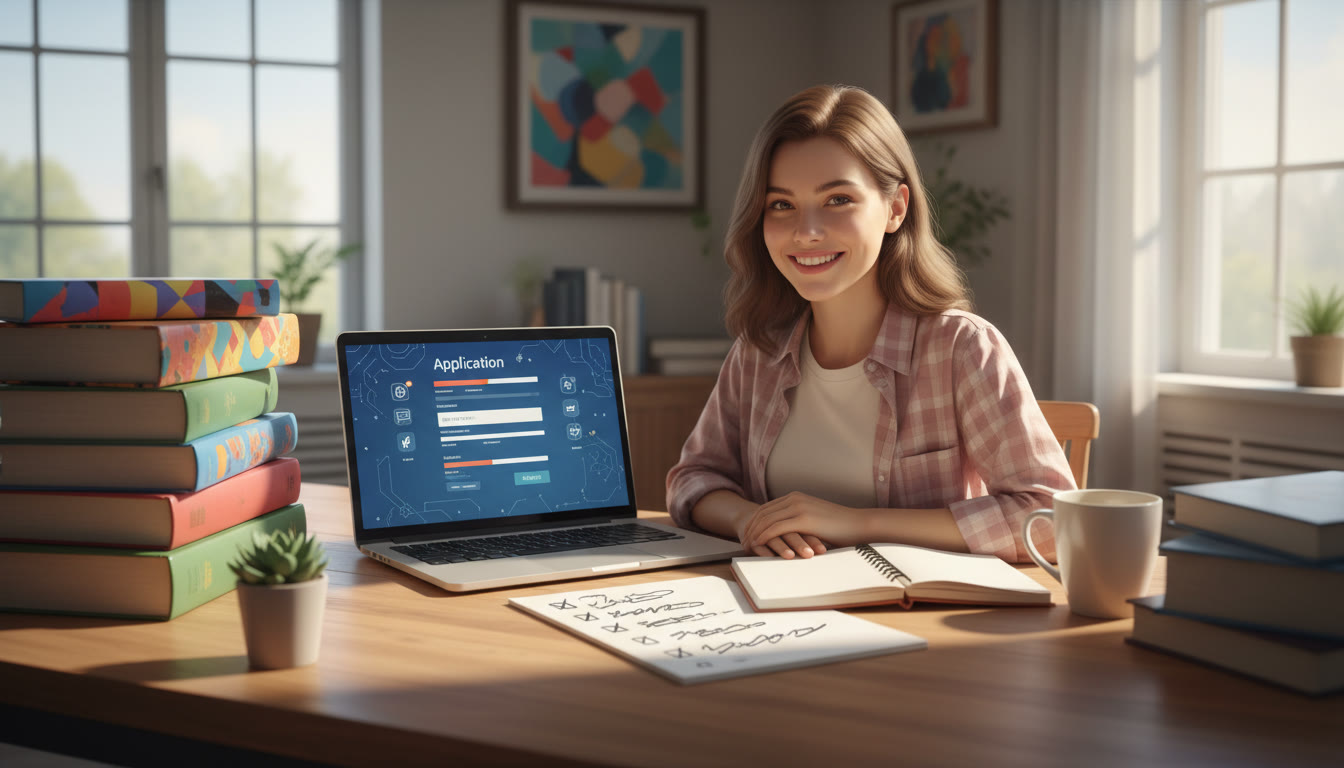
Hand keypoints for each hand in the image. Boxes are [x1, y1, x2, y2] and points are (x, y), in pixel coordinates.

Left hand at [740, 492, 868, 556]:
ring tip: (746, 546)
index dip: (754, 521)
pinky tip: (757, 546)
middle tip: (742, 541)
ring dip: (754, 534)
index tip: (747, 533)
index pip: (767, 508)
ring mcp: (798, 507)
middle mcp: (795, 499)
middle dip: (750, 527)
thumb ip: (800, 522)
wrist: (859, 525)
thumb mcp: (815, 520)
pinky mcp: (803, 519)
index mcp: (797, 497)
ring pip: (766, 520)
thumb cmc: (841, 527)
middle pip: (762, 512)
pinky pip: (775, 528)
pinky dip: (764, 537)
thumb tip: (789, 534)